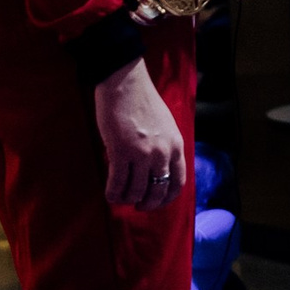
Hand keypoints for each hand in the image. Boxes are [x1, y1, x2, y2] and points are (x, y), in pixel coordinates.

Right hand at [94, 59, 185, 207]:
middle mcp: (162, 153)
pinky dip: (113, 193)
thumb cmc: (143, 101)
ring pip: (136, 190)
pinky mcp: (120, 152)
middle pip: (158, 191)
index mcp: (176, 145)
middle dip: (148, 204)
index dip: (168, 198)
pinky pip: (117, 182)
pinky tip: (110, 196)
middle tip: (139, 206)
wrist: (125, 83)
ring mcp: (141, 154)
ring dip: (128, 199)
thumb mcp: (166, 125)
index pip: (179, 182)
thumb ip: (165, 147)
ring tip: (122, 199)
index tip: (158, 202)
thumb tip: (156, 169)